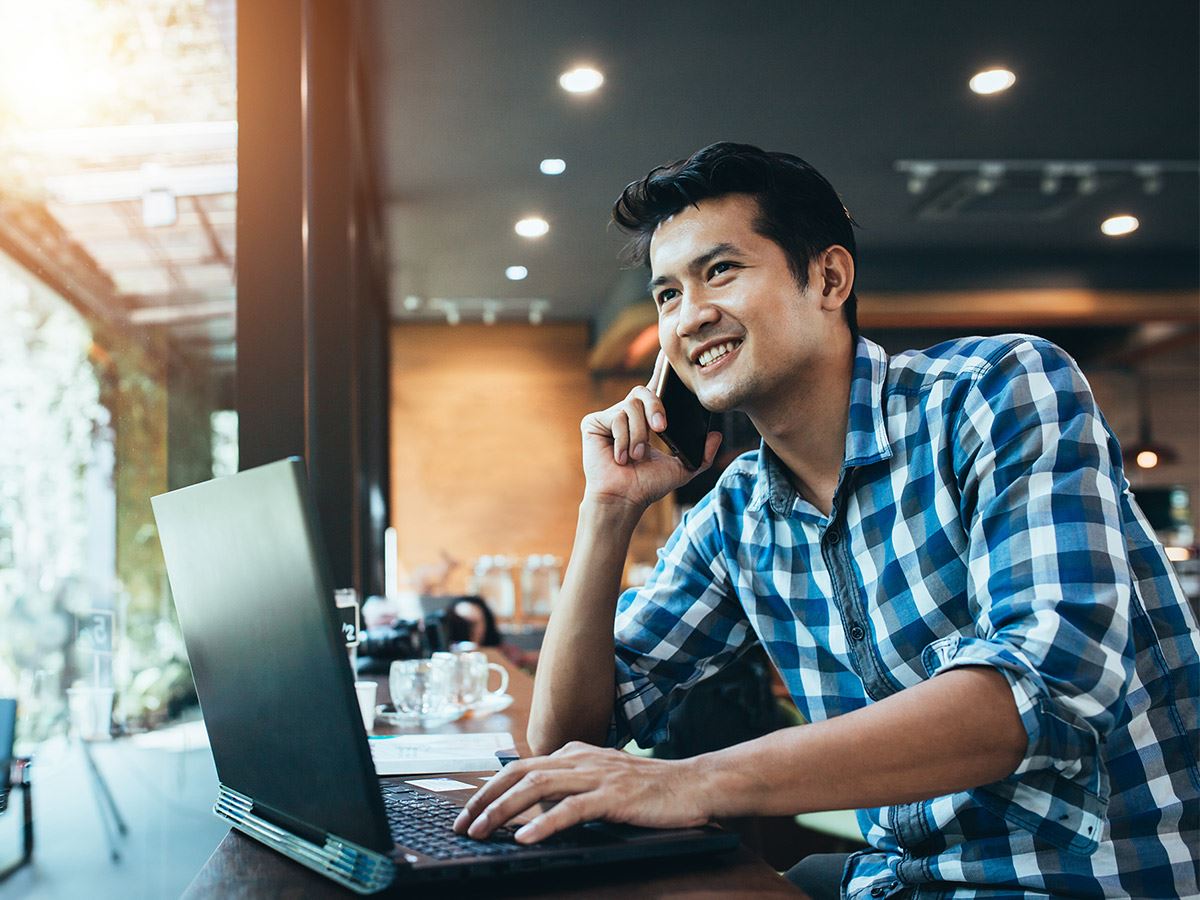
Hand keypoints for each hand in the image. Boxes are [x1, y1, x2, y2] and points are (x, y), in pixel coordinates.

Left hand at [452, 742, 708, 843]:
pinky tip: (525, 838)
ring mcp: (597, 774)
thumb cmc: (649, 787)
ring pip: (537, 787)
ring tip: (482, 832)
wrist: (693, 783)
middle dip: (485, 798)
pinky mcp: (614, 795)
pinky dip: (544, 824)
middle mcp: (580, 758)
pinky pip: (572, 808)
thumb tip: (534, 801)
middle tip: (462, 824)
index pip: (520, 766)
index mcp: (574, 753)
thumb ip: (571, 782)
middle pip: (519, 773)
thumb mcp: (602, 777)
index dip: (489, 788)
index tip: (467, 812)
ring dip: (504, 811)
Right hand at [579, 353, 721, 511]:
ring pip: (631, 406)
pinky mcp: (593, 422)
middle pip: (645, 391)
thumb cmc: (647, 486)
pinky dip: (623, 439)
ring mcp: (609, 416)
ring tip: (635, 456)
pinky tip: (620, 457)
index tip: (668, 351)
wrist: (624, 499)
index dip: (661, 368)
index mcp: (647, 419)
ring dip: (639, 435)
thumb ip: (702, 455)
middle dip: (656, 409)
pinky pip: (616, 417)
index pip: (656, 387)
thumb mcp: (682, 470)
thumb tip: (716, 436)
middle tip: (661, 430)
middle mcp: (628, 413)